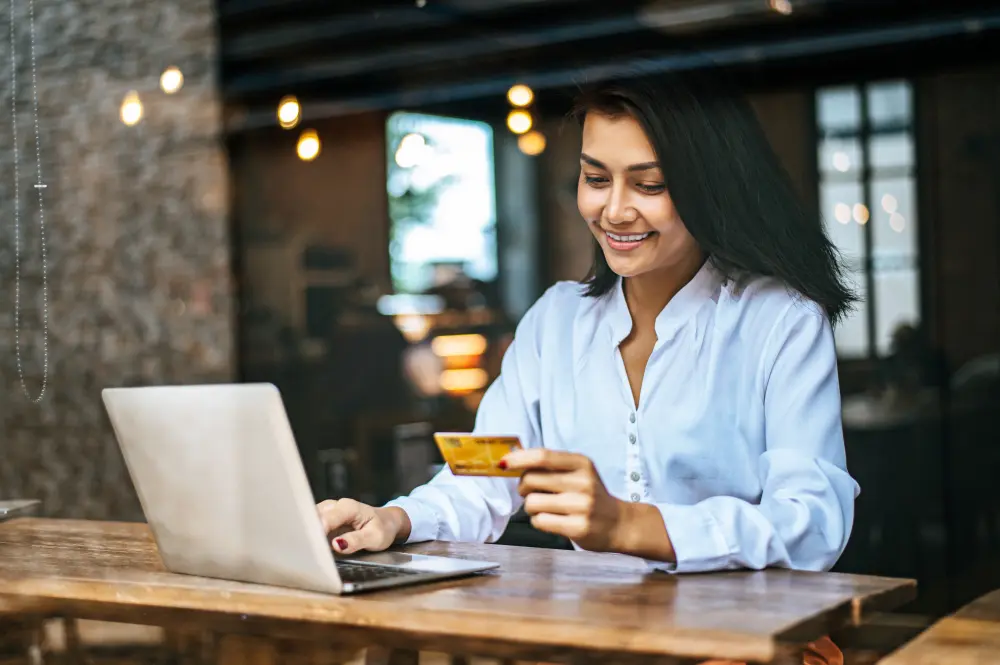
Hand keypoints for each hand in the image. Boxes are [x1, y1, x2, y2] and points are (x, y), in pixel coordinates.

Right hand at [316, 499, 410, 554]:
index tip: (314, 548)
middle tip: (308, 553)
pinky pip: (312, 525)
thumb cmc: (382, 528)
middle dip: (309, 534)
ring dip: (308, 535)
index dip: (318, 533)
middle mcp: (335, 506)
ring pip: (310, 521)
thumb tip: (337, 544)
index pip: (326, 519)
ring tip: (308, 551)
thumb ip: (356, 541)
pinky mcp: (324, 518)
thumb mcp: (375, 537)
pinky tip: (311, 547)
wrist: (386, 522)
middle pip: (314, 518)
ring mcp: (328, 511)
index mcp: (348, 507)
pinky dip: (311, 536)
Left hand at [501, 449, 626, 552]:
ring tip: (545, 508)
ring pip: (532, 503)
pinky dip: (539, 521)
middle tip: (530, 492)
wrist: (618, 524)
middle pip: (532, 479)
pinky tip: (552, 520)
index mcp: (581, 463)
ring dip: (531, 507)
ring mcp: (582, 506)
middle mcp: (583, 482)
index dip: (518, 459)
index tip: (504, 464)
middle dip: (523, 487)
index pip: (543, 456)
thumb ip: (549, 465)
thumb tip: (511, 459)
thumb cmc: (589, 495)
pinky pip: (540, 521)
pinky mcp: (578, 528)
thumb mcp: (578, 472)